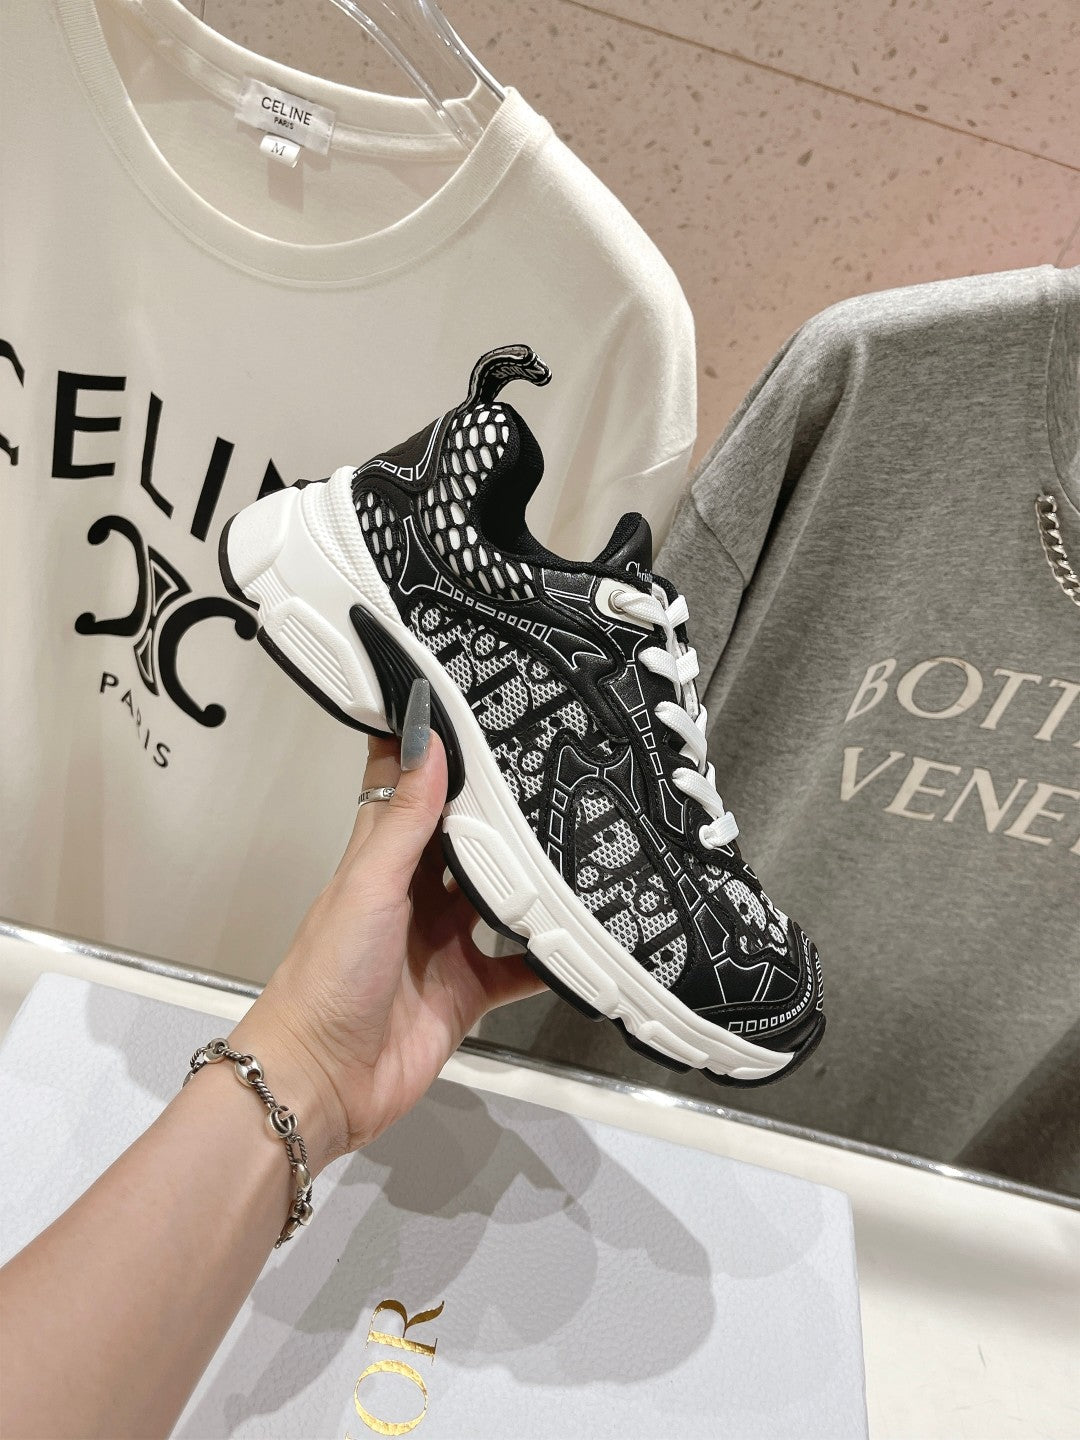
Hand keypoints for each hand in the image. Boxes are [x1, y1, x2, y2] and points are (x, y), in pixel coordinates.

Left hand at [229, 682, 543, 1171]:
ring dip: (533, 880)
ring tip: (585, 839)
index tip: (476, 708)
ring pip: (500, 899)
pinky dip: (549, 959)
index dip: (437, 752)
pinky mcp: (468, 993)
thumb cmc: (329, 976)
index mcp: (382, 861)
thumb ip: (405, 818)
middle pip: (466, 842)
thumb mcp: (369, 885)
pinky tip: (587, 937)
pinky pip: (520, 970)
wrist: (321, 1081)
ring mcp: (444, 945)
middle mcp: (416, 896)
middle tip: (558, 767)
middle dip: (503, 813)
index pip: (411, 791)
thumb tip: (426, 737)